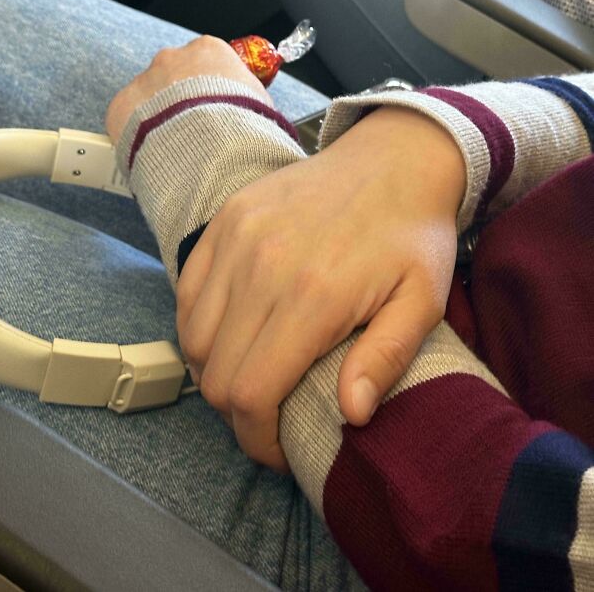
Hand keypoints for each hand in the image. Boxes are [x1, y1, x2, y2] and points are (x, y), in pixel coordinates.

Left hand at [105, 35, 270, 142]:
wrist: (214, 154)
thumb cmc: (245, 130)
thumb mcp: (262, 106)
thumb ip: (249, 101)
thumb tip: (256, 115)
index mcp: (209, 50)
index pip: (206, 62)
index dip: (210, 90)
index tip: (213, 109)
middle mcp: (172, 58)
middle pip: (173, 77)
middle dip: (179, 102)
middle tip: (192, 132)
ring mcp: (143, 80)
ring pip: (147, 100)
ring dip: (156, 120)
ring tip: (173, 150)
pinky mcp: (120, 107)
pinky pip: (125, 121)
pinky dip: (136, 138)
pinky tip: (153, 155)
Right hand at [176, 106, 465, 471]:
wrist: (393, 158)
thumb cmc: (412, 235)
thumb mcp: (421, 301)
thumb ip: (385, 359)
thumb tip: (350, 415)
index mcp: (313, 296)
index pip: (251, 393)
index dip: (256, 439)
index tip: (277, 448)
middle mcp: (262, 266)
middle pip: (215, 373)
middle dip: (237, 413)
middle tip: (267, 416)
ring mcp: (236, 237)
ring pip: (193, 336)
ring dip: (214, 370)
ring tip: (250, 374)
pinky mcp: (225, 218)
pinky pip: (186, 291)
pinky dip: (198, 325)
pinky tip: (230, 332)